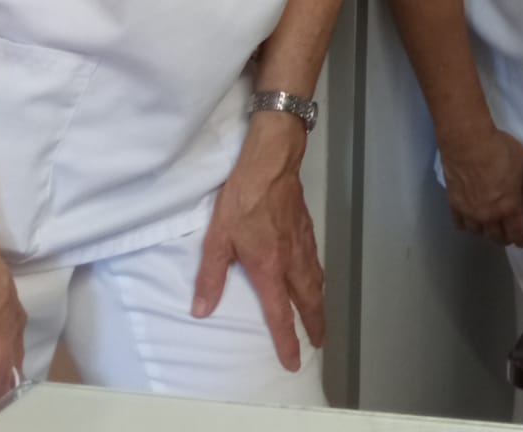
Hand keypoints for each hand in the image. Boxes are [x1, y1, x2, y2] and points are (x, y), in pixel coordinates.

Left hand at [193, 114, 322, 371]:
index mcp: (269, 267)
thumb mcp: (217, 237)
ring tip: (320, 316)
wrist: (272, 162)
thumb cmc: (242, 198)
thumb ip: (211, 276)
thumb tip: (202, 310)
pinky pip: (316, 262)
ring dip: (319, 303)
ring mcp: (303, 243)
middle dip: (314, 324)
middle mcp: (291, 260)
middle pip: (309, 300)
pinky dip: (318, 278)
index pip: (280, 313)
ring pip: (316, 281)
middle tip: (319, 343)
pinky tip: (314, 276)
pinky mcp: (307, 228)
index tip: (293, 361)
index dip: (286, 340)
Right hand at [440, 125, 522, 247]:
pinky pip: (460, 224)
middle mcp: (488, 215)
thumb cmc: (500, 151)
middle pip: (497, 237)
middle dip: (506, 238)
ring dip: (487, 233)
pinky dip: (468, 226)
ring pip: (478, 233)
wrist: (468, 142)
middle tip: (511, 234)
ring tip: (492, 228)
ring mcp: (469, 211)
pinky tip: (471, 221)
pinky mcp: (454, 204)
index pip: (517, 233)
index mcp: (508, 207)